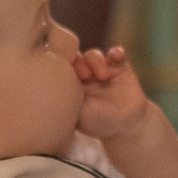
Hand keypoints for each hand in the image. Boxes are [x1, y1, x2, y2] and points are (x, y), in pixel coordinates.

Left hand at [71, 46, 177, 177]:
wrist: (127, 125)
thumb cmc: (99, 123)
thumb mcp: (78, 115)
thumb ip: (66, 100)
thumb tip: (51, 89)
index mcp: (70, 85)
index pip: (60, 69)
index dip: (62, 66)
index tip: (68, 74)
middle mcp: (84, 74)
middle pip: (75, 57)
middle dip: (78, 62)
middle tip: (84, 76)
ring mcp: (101, 69)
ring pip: (93, 55)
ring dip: (95, 60)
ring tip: (103, 75)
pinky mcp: (119, 67)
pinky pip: (116, 53)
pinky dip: (116, 52)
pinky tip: (117, 56)